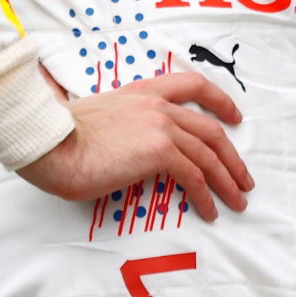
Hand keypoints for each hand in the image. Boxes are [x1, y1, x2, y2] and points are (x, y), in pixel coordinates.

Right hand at [17, 72, 252, 222]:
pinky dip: (206, 195)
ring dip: (227, 180)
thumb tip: (129, 143)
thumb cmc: (63, 138)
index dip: (220, 101)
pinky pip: (194, 176)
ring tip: (237, 201)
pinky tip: (210, 211)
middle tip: (243, 177)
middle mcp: (160, 106)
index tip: (235, 117)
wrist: (51, 143)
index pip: (194, 85)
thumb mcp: (101, 117)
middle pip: (210, 129)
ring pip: (208, 154)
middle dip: (232, 156)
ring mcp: (163, 127)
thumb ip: (124, 123)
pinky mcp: (159, 152)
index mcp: (145, 92)